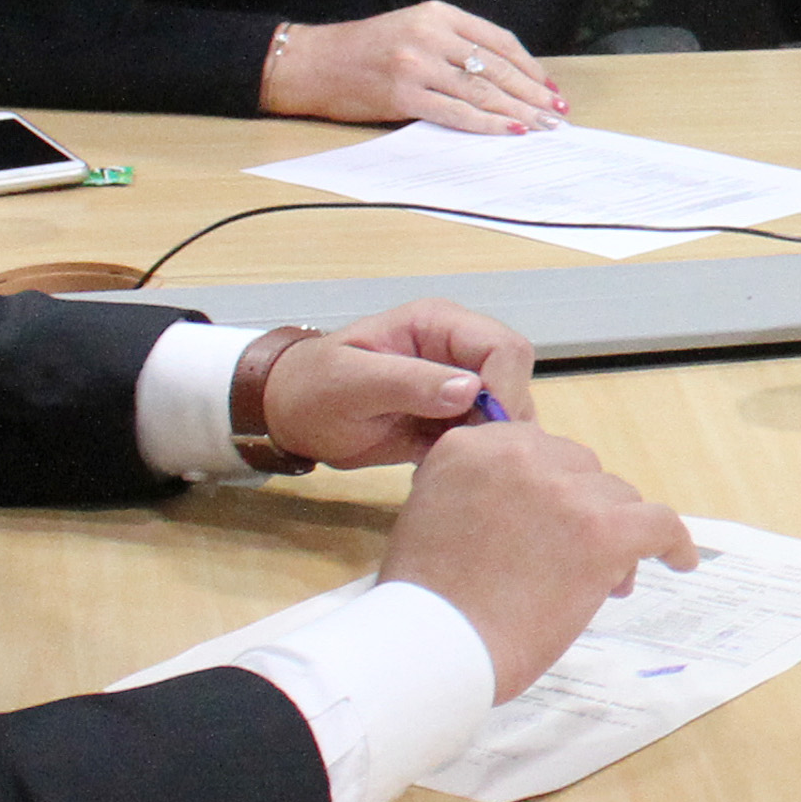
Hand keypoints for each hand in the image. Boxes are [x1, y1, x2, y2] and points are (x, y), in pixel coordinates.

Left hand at [255, 299, 536, 469]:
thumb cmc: (312, 389)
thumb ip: (410, 383)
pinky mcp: (450, 420)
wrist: (287, 416)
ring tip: (454, 470)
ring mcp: (455, 388)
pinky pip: (481, 439)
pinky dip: (471, 460)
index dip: (506, 388)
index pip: (503, 347)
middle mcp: (456, 351)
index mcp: (437, 325)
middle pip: (513, 381)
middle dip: (502, 421)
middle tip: (474, 460)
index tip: (487, 432)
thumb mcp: (352, 383)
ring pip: (504, 414)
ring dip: (487, 445)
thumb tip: (472, 391)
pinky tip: (444, 476)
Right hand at [264, 0, 565, 130]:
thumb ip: (453, 45)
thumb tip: (504, 78)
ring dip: (519, 111)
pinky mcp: (403, 94)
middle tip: (558, 113)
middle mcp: (430, 34)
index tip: (550, 87)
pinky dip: (487, 124)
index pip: (498, 40)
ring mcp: (416, 64)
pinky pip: (456, 112)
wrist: (312, 63)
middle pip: (496, 67)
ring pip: (481, 90)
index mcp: (438, 13)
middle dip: (533, 92)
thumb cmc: (365, 50)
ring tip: (543, 126)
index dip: (530, 66)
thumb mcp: (413, 29)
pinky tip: (509, 131)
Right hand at [373, 416, 699, 702]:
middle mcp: (520, 455)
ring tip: (604, 580)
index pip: (535, 448)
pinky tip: (679, 561)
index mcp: (471, 448)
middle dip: (582, 508)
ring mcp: (565, 492)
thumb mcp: (431, 515)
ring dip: (614, 532)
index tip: (555, 517)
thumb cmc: (427, 601)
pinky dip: (673, 542)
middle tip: (572, 557)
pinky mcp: (602, 532)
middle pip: (579, 468)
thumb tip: (540, 506)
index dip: (551, 486)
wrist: (434, 645)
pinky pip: (659, 523)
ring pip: (617, 496)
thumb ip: (479, 491)